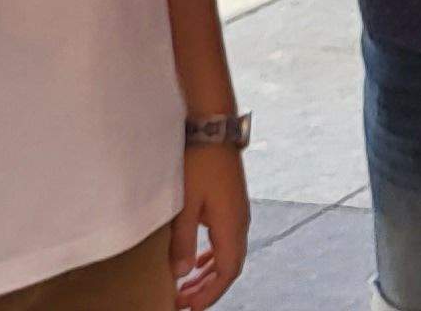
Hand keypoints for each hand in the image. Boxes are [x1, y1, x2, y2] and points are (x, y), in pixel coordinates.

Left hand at [170, 144, 249, 309]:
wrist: (213, 127)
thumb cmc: (199, 162)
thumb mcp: (185, 204)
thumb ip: (182, 241)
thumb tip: (180, 273)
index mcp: (231, 225)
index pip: (227, 271)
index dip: (210, 293)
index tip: (191, 308)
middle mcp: (240, 222)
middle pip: (229, 266)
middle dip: (208, 288)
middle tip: (184, 303)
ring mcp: (237, 212)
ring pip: (227, 253)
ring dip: (209, 273)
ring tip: (188, 287)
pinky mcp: (230, 203)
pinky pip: (224, 239)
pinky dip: (211, 256)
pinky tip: (197, 260)